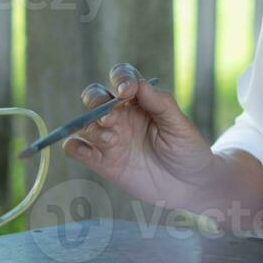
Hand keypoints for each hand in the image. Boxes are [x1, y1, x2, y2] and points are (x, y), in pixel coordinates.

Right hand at [63, 63, 219, 208]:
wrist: (189, 184)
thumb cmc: (187, 149)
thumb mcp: (180, 125)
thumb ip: (160, 103)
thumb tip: (139, 84)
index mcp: (141, 101)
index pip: (122, 77)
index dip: (120, 79)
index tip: (127, 92)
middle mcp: (121, 116)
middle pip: (94, 96)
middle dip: (95, 101)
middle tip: (110, 117)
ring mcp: (110, 138)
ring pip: (84, 123)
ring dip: (91, 128)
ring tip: (112, 140)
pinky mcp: (102, 161)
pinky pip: (75, 148)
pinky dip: (73, 146)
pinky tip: (87, 151)